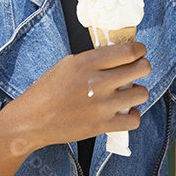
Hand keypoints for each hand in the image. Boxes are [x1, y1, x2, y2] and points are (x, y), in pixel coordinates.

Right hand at [8, 41, 150, 152]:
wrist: (32, 120)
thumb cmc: (47, 90)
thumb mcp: (68, 63)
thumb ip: (94, 58)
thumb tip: (119, 54)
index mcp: (87, 62)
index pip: (129, 51)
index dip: (140, 50)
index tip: (140, 52)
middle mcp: (98, 82)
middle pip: (141, 69)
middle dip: (143, 67)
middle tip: (138, 69)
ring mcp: (101, 106)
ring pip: (142, 94)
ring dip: (138, 91)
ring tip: (129, 92)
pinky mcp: (101, 126)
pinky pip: (134, 120)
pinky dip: (133, 115)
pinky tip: (125, 111)